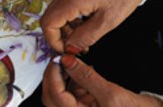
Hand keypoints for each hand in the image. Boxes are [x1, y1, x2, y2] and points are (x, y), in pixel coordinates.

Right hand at [40, 0, 142, 53]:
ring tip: (83, 41)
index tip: (67, 50)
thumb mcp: (107, 21)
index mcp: (72, 0)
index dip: (53, 41)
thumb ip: (85, 37)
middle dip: (59, 38)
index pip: (48, 24)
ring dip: (64, 31)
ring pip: (55, 16)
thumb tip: (70, 49)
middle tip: (76, 48)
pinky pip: (63, 10)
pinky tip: (84, 28)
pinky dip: (69, 23)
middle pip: (49, 20)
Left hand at [42, 55, 162, 106]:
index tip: (58, 59)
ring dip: (62, 77)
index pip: (55, 97)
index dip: (53, 76)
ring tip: (70, 61)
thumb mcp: (110, 94)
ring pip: (60, 94)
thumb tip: (67, 61)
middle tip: (59, 58)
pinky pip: (72, 93)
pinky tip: (81, 69)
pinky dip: (73, 80)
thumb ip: (86, 77)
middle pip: (52, 97)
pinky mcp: (86, 106)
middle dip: (53, 76)